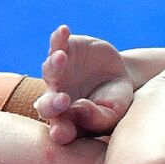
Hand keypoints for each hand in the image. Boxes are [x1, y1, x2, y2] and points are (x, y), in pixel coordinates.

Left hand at [34, 26, 134, 144]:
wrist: (117, 75)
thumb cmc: (115, 102)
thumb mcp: (113, 114)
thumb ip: (97, 117)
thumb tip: (78, 108)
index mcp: (68, 121)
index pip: (60, 130)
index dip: (60, 131)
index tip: (61, 133)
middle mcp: (55, 99)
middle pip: (46, 105)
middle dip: (51, 104)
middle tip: (62, 101)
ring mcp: (57, 74)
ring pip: (50, 71)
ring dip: (55, 65)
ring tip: (62, 58)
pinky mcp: (63, 51)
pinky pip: (57, 44)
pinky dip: (59, 38)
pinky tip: (63, 31)